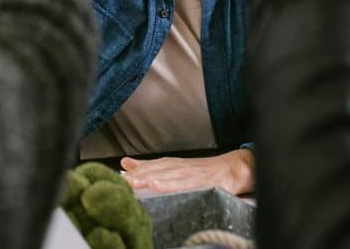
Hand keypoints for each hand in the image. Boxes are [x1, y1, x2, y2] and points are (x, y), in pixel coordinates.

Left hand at [121, 150, 254, 194]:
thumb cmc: (200, 171)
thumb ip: (149, 166)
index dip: (134, 173)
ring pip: (167, 177)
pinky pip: (184, 185)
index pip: (149, 167)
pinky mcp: (201, 183)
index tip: (118, 178)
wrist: (230, 169)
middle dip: (138, 176)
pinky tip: (159, 187)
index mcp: (170, 164)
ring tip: (136, 183)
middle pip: (155, 171)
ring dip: (150, 179)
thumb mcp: (172, 167)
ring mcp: (190, 174)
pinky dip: (171, 185)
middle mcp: (178, 167)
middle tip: (123, 181)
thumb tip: (125, 163)